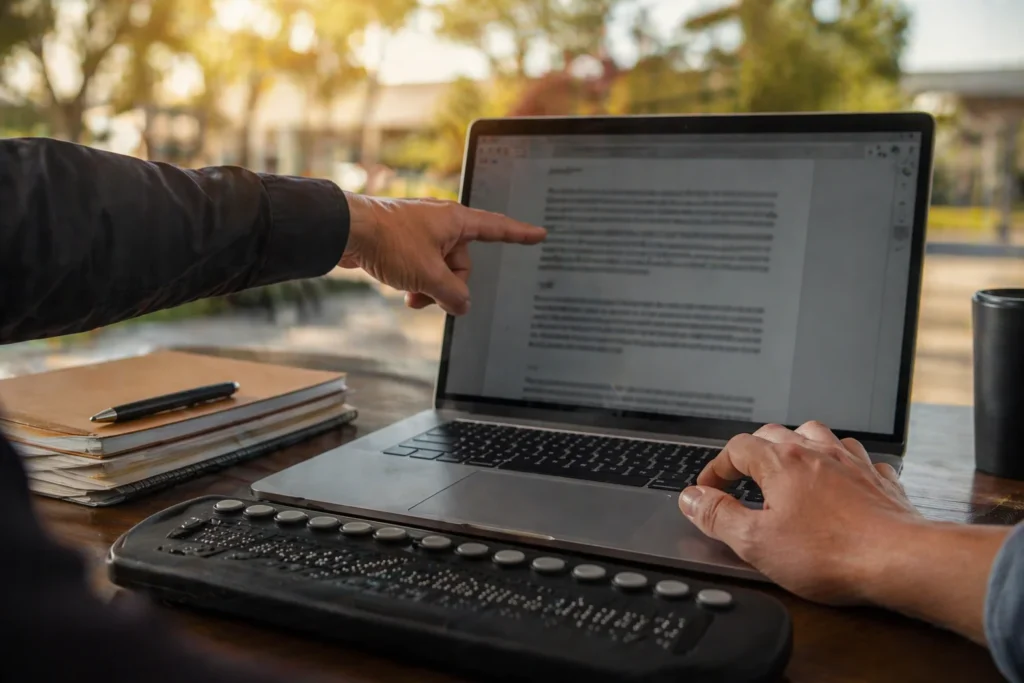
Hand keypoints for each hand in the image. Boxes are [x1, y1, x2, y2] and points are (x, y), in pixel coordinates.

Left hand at [340, 194, 545, 314]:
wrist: (345, 231)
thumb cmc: (387, 240)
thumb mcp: (428, 275)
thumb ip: (453, 294)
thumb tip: (462, 305)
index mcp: (456, 221)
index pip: (497, 228)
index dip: (519, 234)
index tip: (539, 234)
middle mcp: (442, 224)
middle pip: (463, 265)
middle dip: (448, 285)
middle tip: (428, 294)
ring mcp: (423, 234)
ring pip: (440, 271)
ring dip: (429, 288)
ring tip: (411, 295)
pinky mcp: (405, 244)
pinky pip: (423, 269)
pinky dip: (416, 283)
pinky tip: (402, 289)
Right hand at [678, 421, 921, 603]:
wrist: (899, 560)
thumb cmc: (831, 554)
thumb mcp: (755, 542)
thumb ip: (717, 516)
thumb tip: (692, 498)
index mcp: (781, 462)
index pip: (736, 448)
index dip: (716, 468)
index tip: (709, 489)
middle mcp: (815, 452)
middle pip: (773, 434)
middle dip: (751, 453)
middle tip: (741, 477)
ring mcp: (850, 461)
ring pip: (815, 435)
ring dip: (795, 446)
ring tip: (787, 467)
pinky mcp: (877, 478)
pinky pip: (853, 457)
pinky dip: (838, 464)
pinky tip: (837, 481)